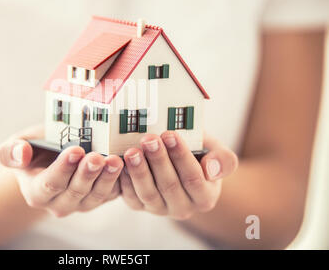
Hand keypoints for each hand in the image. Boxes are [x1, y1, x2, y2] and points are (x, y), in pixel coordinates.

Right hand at [0, 125, 123, 216]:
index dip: (63, 168)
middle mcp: (59, 203)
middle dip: (88, 174)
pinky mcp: (100, 198)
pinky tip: (127, 165)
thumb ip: (10, 151)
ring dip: (107, 178)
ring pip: (96, 195)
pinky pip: (112, 194)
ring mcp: (81, 203)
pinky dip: (120, 181)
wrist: (51, 156)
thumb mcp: (16, 145)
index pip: (50, 184)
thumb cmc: (34, 149)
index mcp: (36, 193)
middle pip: (75, 191)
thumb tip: (21, 153)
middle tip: (98, 157)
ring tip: (116, 160)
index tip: (75, 150)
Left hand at [120, 132, 237, 219]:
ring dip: (139, 171)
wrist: (181, 165)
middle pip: (169, 186)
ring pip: (148, 193)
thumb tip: (212, 169)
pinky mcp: (140, 206)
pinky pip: (131, 197)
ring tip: (132, 151)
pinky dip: (125, 180)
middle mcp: (183, 208)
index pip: (193, 178)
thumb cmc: (200, 155)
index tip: (170, 134)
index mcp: (205, 197)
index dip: (181, 156)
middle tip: (149, 139)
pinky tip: (120, 163)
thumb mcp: (216, 153)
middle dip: (158, 160)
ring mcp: (160, 209)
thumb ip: (223, 160)